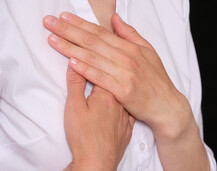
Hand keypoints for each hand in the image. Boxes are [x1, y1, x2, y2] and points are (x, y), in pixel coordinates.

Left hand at [43, 13, 193, 141]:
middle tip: (50, 23)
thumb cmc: (157, 80)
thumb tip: (115, 19)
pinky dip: (85, 70)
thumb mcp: (149, 52)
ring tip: (52, 40)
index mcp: (131, 48)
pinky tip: (71, 63)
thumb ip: (130, 35)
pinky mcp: (123, 91)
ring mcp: (125, 74)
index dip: (81, 24)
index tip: (64, 17)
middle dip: (69, 31)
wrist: (166, 105)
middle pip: (92, 42)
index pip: (101, 33)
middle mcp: (127, 58)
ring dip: (70, 48)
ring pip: (93, 58)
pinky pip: (100, 78)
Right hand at [64, 67, 133, 170]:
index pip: (104, 68)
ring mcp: (127, 116)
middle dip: (110, 67)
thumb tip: (76, 62)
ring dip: (121, 85)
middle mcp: (121, 102)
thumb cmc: (83, 137)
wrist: (97, 166)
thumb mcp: (74, 108)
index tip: (95, 50)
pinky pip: (130, 108)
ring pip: (125, 95)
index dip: (98, 58)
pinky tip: (129, 98)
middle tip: (106, 61)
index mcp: (107, 93)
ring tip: (119, 79)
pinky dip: (127, 101)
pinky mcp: (129, 128)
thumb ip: (76, 84)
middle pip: (117, 79)